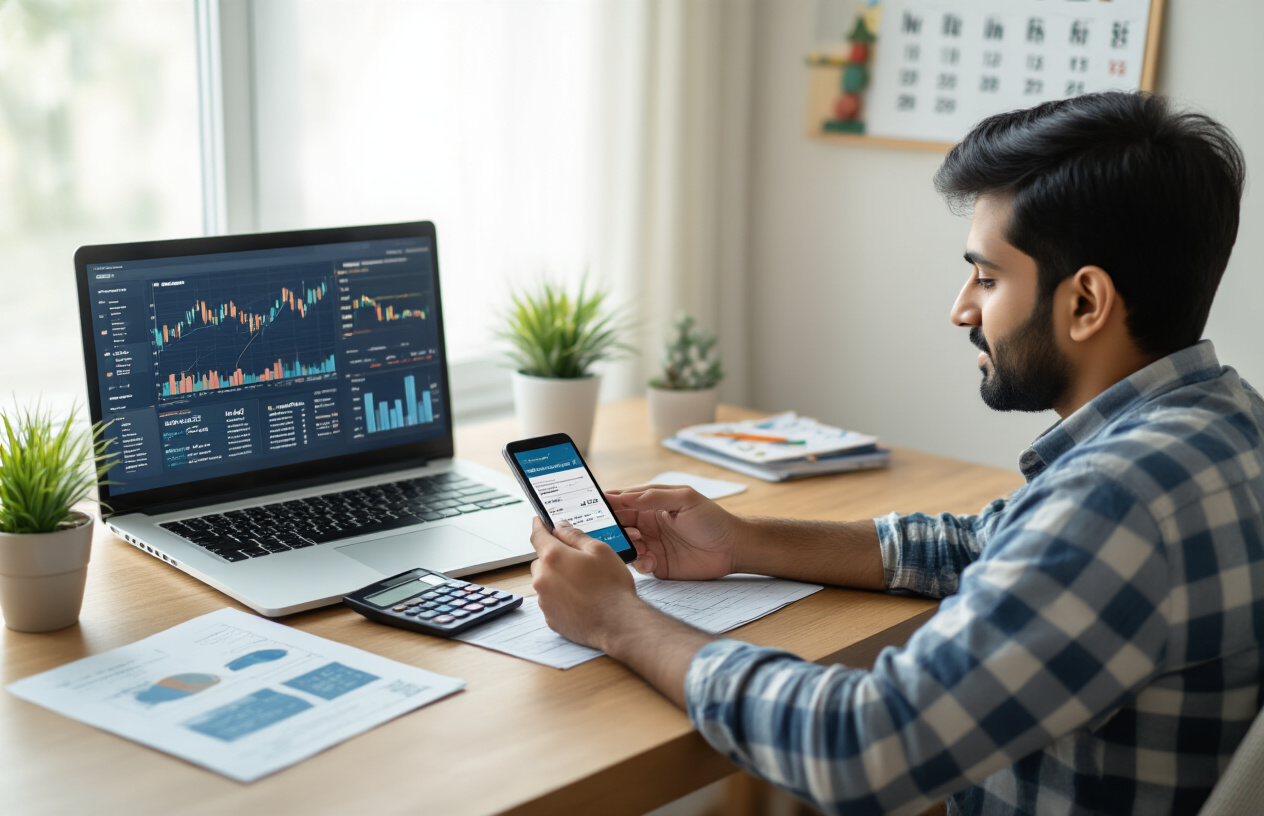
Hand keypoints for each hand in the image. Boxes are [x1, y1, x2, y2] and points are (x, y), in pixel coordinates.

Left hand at [529, 518, 643, 650]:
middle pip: (541, 560)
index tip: (538, 521)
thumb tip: (560, 527)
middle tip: (576, 560)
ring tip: (582, 583)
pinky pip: (550, 599)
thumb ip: (575, 536)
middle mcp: (542, 578)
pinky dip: (560, 596)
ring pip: (544, 581)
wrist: (617, 623)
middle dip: (554, 557)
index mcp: (553, 557)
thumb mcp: (600, 550)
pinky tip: (580, 598)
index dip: (538, 526)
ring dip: (556, 577)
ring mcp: (544, 600)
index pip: (537, 535)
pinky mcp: (549, 617)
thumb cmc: (611, 586)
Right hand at [605, 485, 741, 580]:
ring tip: (639, 543)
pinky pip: (638, 564)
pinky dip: (639, 562)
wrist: (732, 548)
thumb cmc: (712, 519)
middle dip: (611, 527)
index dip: (607, 503)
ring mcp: (651, 545)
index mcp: (651, 504)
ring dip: (625, 545)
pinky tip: (650, 560)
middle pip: (618, 524)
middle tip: (610, 530)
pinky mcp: (657, 564)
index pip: (622, 501)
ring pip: (624, 545)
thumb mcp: (685, 499)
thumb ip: (654, 496)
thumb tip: (625, 496)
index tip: (592, 506)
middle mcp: (647, 524)